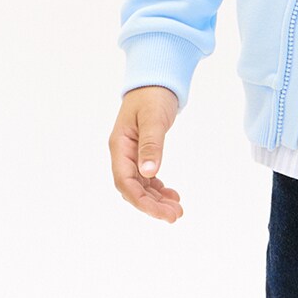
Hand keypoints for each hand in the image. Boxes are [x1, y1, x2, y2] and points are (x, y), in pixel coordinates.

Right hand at [110, 86, 182, 222]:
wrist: (155, 81)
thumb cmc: (153, 96)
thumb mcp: (154, 119)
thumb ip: (151, 145)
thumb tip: (149, 173)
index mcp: (120, 146)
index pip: (125, 182)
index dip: (142, 202)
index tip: (162, 214)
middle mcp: (122, 154)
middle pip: (132, 189)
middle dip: (152, 205)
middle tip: (175, 216)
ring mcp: (131, 155)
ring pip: (140, 186)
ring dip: (156, 200)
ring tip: (177, 210)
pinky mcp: (142, 154)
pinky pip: (146, 178)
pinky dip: (158, 189)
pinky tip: (172, 195)